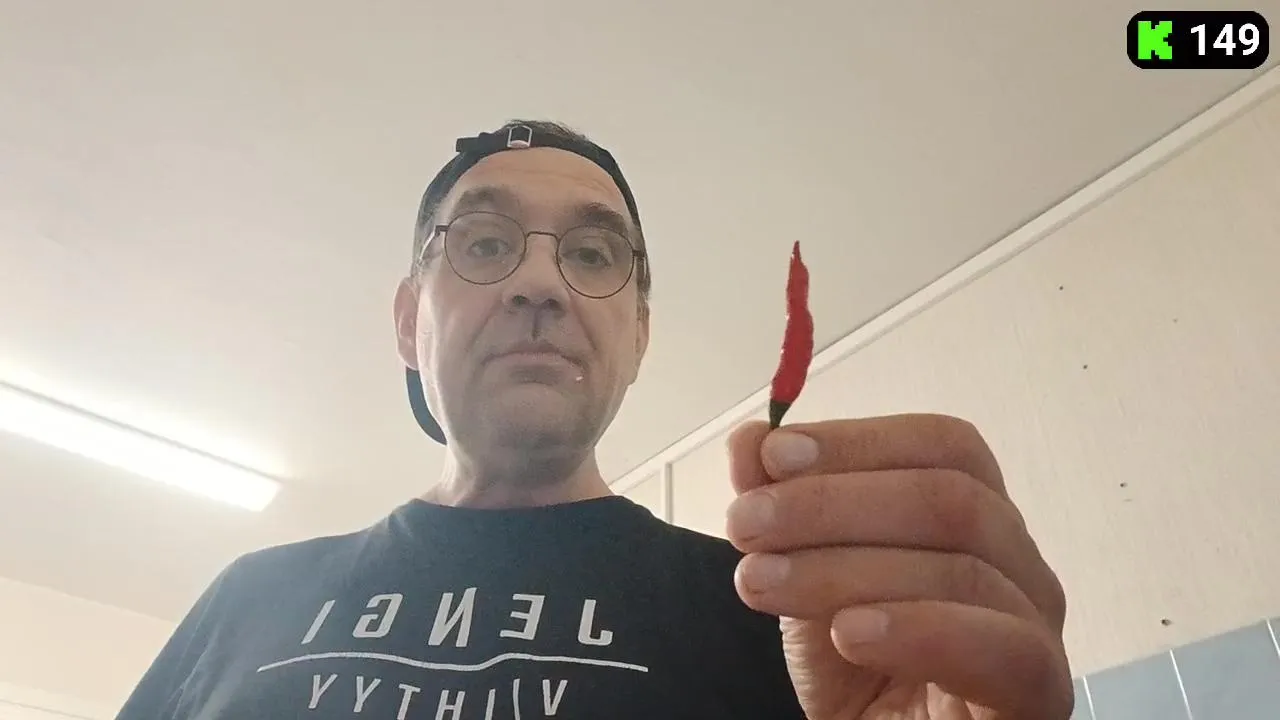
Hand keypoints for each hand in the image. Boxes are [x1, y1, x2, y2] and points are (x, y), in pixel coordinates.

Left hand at [725, 414, 1070, 719]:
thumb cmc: (854, 669)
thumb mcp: (801, 575)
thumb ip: (781, 505)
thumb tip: (751, 439)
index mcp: (973, 519)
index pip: (942, 446)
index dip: (857, 442)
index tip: (771, 456)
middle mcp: (1017, 563)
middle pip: (951, 497)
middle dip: (831, 502)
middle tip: (747, 524)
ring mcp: (1035, 627)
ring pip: (962, 567)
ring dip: (843, 568)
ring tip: (761, 582)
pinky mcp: (1038, 694)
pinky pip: (1005, 648)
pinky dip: (920, 629)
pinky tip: (850, 633)